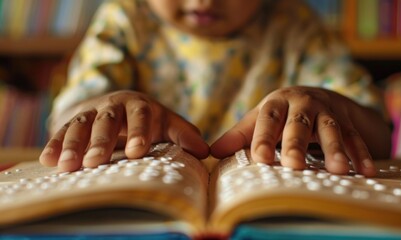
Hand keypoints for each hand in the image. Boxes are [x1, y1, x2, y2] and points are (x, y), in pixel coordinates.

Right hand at [39, 90, 208, 171]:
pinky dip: (54, 144)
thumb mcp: (166, 122)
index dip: (138, 132)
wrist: (118, 103)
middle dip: (100, 141)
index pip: (140, 115)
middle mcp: (114, 105)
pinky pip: (62, 130)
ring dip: (73, 144)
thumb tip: (205, 151)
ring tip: (67, 166)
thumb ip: (184, 134)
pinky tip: (47, 160)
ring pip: (81, 125)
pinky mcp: (73, 119)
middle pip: (106, 120)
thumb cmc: (147, 118)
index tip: (137, 152)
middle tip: (95, 162)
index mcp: (140, 105)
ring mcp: (91, 111)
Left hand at [211, 86, 389, 176]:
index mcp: (277, 102)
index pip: (267, 119)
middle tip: (294, 165)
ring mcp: (327, 112)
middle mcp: (303, 104)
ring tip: (338, 170)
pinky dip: (361, 154)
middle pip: (299, 123)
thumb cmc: (281, 113)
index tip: (259, 158)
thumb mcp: (260, 118)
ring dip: (336, 149)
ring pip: (331, 129)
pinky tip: (366, 172)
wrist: (317, 95)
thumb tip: (211, 152)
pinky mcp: (347, 121)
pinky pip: (355, 138)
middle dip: (297, 143)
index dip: (263, 137)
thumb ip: (239, 135)